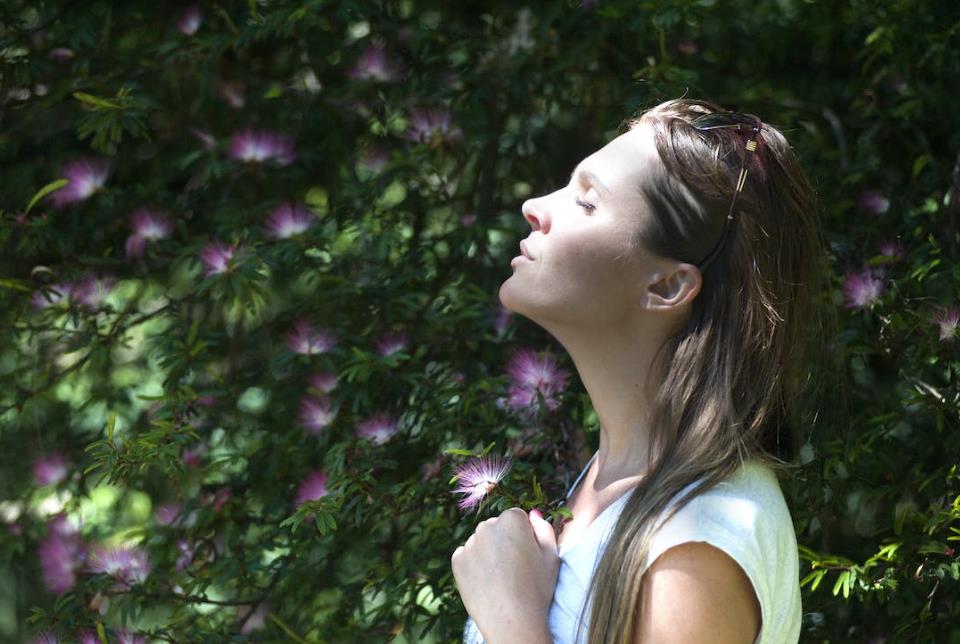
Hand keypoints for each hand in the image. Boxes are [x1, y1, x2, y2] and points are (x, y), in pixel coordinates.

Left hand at [451, 508, 558, 643]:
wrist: (512, 622)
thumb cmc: (537, 589)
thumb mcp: (552, 557)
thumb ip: (544, 529)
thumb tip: (533, 514)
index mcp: (512, 520)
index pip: (516, 517)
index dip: (524, 536)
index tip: (527, 555)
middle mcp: (487, 526)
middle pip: (496, 527)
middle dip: (503, 541)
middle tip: (514, 569)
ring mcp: (470, 543)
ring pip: (481, 542)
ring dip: (488, 552)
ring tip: (500, 578)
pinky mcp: (457, 560)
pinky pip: (466, 555)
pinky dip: (474, 565)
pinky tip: (486, 582)